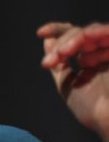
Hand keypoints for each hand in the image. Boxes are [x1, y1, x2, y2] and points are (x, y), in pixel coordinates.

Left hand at [37, 21, 108, 141]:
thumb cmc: (93, 110)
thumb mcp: (68, 84)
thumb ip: (58, 64)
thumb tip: (47, 41)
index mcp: (93, 60)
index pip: (74, 37)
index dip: (57, 31)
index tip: (40, 33)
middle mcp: (104, 53)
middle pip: (79, 32)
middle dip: (61, 43)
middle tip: (50, 60)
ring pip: (90, 31)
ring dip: (72, 40)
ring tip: (62, 55)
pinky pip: (107, 34)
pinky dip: (91, 38)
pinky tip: (83, 57)